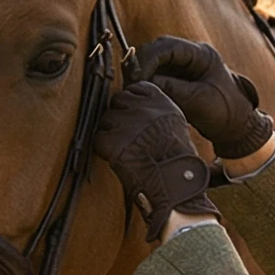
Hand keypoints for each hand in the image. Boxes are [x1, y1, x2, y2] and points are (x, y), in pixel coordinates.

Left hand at [91, 81, 215, 241]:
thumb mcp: (174, 126)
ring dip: (110, 133)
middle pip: (117, 101)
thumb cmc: (176, 161)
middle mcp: (144, 109)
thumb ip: (156, 111)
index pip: (136, 88)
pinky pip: (98, 138)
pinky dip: (104, 149)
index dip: (131, 103)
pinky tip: (119, 159)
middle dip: (119, 117)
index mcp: (162, 102)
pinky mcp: (112, 141)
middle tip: (129, 137)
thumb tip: (135, 104)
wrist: (175, 186)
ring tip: (126, 150)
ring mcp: (127, 123)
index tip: (134, 117)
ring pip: (105, 119)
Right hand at [134, 36, 273, 159]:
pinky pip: (154, 74)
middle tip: (131, 85)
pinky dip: (145, 82)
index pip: (168, 46)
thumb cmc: (225, 111)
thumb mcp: (200, 101)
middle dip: (141, 65)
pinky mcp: (175, 77)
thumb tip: (146, 83)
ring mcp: (182, 65)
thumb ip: (174, 89)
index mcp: (201, 54)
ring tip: (132, 90)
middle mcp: (190, 55)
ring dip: (141, 74)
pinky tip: (138, 93)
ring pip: (152, 61)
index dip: (149, 59)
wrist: (236, 125)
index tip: (138, 77)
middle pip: (157, 49)